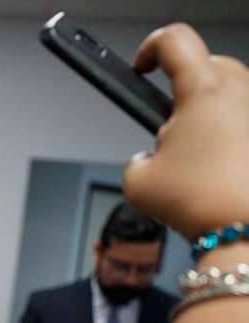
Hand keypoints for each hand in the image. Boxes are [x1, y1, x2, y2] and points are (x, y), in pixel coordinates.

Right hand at [124, 24, 248, 239]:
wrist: (245, 231)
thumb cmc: (200, 202)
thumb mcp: (138, 181)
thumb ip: (136, 159)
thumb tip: (150, 158)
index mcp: (203, 91)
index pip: (173, 40)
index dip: (149, 49)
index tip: (141, 66)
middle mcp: (241, 92)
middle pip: (207, 65)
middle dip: (184, 89)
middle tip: (170, 126)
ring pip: (232, 94)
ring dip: (211, 114)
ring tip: (198, 154)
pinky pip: (246, 123)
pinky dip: (234, 137)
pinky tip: (223, 168)